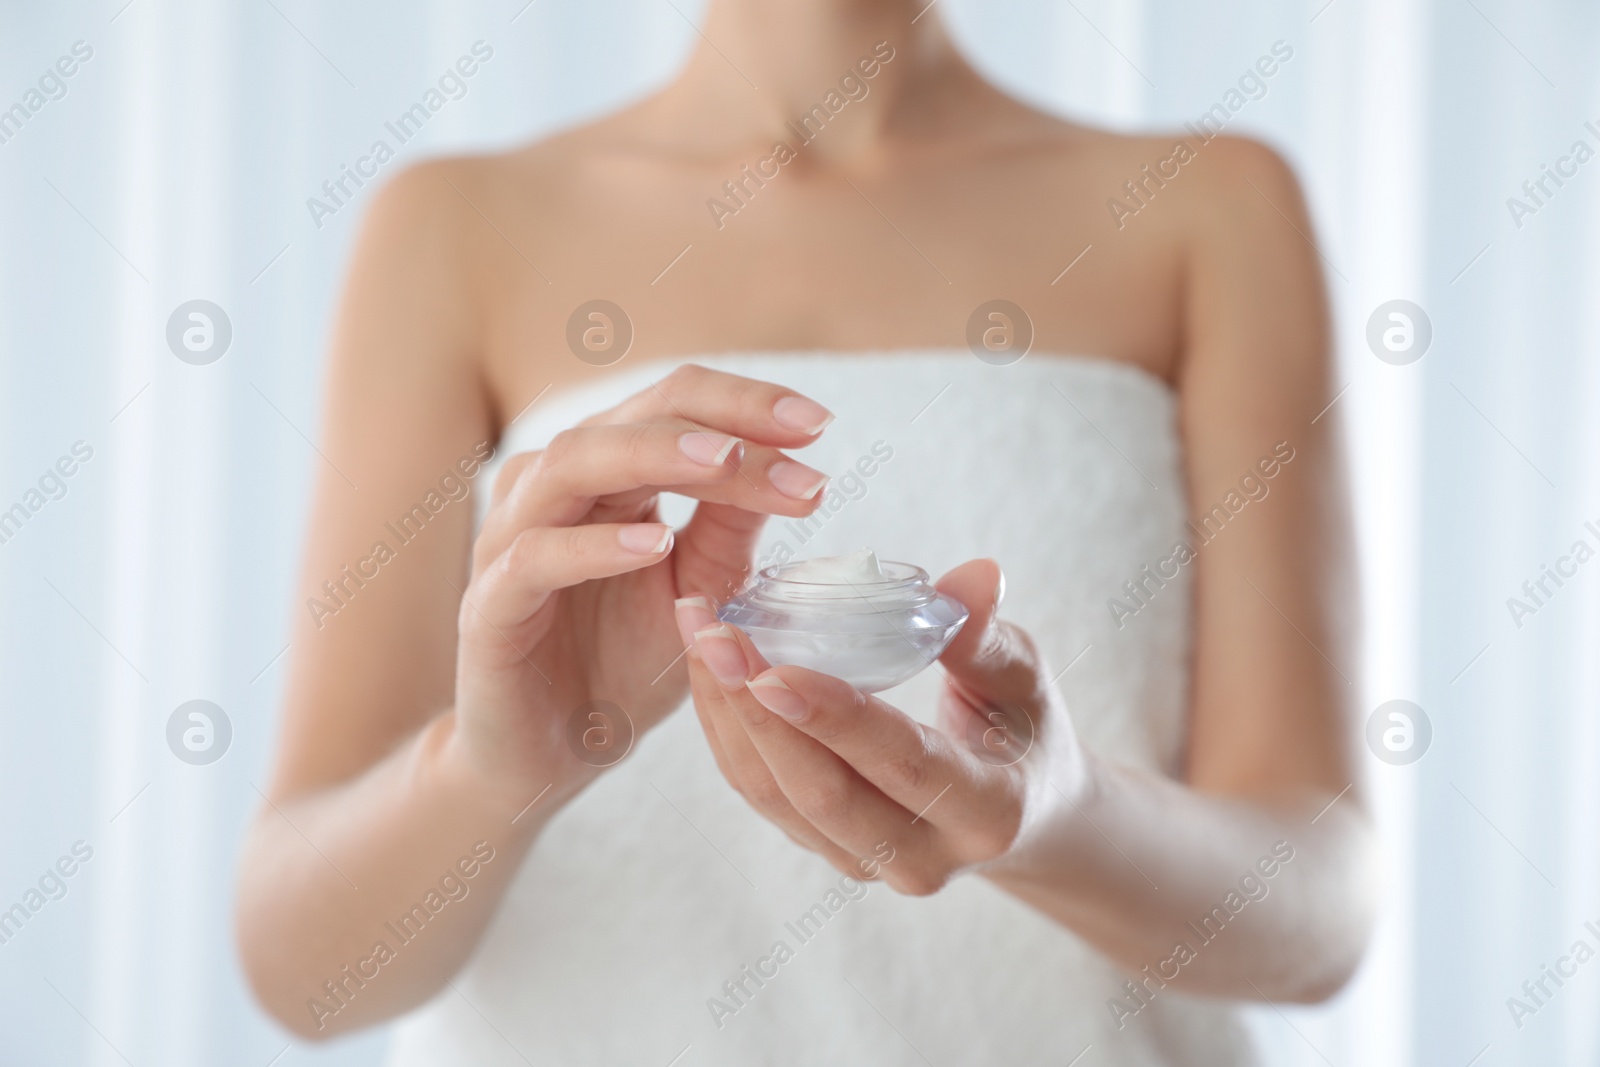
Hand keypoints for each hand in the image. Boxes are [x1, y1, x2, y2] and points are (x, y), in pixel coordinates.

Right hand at [447, 364, 835, 800]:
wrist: (550, 754)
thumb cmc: (621, 660)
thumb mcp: (695, 590)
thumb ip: (729, 528)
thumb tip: (794, 466)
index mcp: (606, 474)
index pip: (674, 405)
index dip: (745, 403)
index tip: (820, 423)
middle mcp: (553, 487)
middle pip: (630, 418)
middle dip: (719, 422)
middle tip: (797, 437)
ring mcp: (511, 539)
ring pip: (572, 464)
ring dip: (656, 456)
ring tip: (726, 461)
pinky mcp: (488, 606)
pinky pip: (534, 558)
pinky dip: (594, 546)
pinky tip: (654, 545)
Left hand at [674, 559, 1087, 894]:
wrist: (1021, 810)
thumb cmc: (1024, 726)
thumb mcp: (1023, 679)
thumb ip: (987, 635)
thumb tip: (974, 576)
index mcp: (988, 812)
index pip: (904, 763)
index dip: (836, 719)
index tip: (772, 668)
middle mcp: (923, 857)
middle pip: (821, 792)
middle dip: (755, 711)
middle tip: (710, 632)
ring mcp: (868, 864)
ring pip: (775, 797)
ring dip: (725, 714)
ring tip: (696, 632)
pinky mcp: (827, 850)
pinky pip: (761, 794)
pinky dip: (726, 729)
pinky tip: (706, 665)